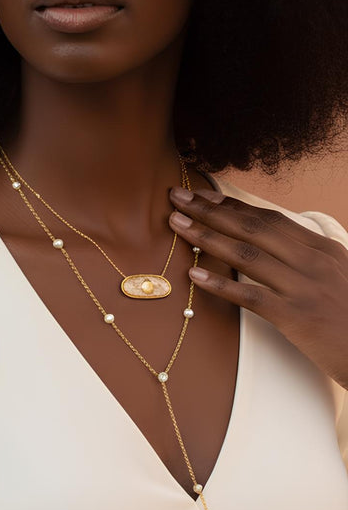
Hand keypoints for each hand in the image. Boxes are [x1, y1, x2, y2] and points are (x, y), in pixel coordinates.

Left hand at [168, 186, 347, 390]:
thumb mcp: (334, 277)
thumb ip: (305, 260)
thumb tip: (270, 249)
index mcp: (320, 248)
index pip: (268, 218)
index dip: (231, 204)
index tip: (201, 194)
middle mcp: (312, 260)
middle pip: (252, 227)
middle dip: (211, 210)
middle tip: (177, 197)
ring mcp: (303, 286)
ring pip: (246, 254)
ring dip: (206, 237)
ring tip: (176, 225)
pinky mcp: (296, 315)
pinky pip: (251, 296)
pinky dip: (220, 284)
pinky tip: (194, 276)